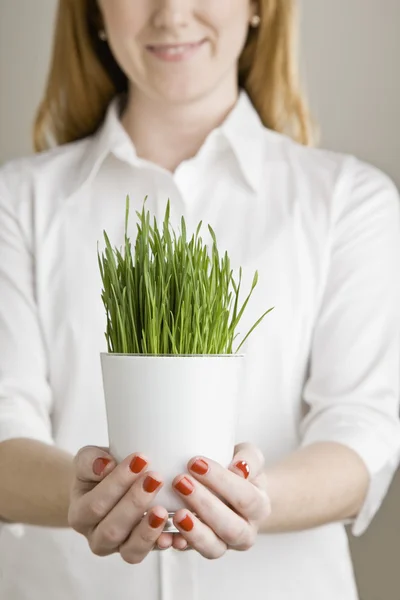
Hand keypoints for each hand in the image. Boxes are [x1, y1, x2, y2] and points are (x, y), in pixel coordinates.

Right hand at [68, 446, 173, 562]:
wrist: (107, 485)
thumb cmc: (99, 470)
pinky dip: (164, 543)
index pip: (96, 505)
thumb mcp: (88, 459)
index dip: (117, 484)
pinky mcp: (140, 550)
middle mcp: (96, 537)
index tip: (140, 459)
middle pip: (112, 530)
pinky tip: (176, 532)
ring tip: (163, 510)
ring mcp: (119, 548)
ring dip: (148, 530)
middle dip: (135, 503)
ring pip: (131, 550)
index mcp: (80, 515)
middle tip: (156, 478)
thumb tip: (105, 465)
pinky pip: (152, 554)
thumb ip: (90, 460)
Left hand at [170, 442, 270, 557]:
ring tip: (176, 513)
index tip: (195, 463)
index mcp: (259, 507)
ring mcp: (225, 544)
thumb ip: (249, 458)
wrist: (235, 492)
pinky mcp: (203, 549)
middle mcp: (246, 531)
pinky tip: (165, 534)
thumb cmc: (239, 470)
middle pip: (230, 526)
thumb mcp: (250, 457)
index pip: (244, 497)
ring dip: (194, 531)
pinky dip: (177, 544)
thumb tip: (239, 467)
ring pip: (213, 548)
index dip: (221, 481)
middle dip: (204, 504)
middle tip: (180, 482)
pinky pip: (191, 553)